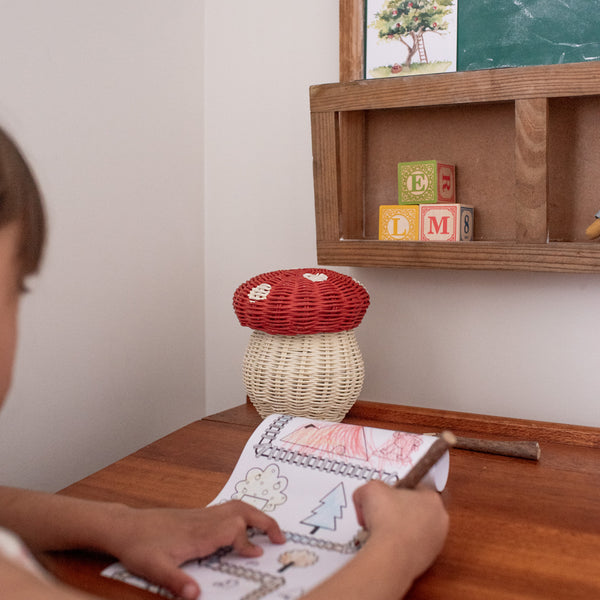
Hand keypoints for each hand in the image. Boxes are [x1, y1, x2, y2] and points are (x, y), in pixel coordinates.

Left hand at [106, 500, 284, 599]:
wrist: (125, 526)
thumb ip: (175, 582)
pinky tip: (244, 529)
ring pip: (237, 507)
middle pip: (242, 511)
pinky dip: (244, 516)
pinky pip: (228, 510)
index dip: (248, 544)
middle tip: (280, 538)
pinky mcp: (198, 515)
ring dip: (256, 516)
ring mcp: (202, 515)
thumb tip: (196, 596)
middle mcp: (205, 519)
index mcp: (199, 532)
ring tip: (269, 532)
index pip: (233, 531)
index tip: (258, 556)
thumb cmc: (139, 547)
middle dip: (264, 521)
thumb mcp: (153, 568)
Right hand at [352, 481, 448, 580]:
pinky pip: (410, 547)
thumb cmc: (387, 521)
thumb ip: (371, 486)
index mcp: (432, 498)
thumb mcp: (371, 488)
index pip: (414, 487)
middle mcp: (440, 520)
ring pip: (412, 529)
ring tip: (381, 529)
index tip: (385, 496)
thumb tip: (366, 495)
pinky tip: (386, 543)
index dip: (395, 490)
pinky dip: (398, 545)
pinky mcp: (428, 560)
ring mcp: (435, 542)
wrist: (389, 557)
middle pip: (414, 508)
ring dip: (397, 528)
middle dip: (397, 509)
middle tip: (381, 512)